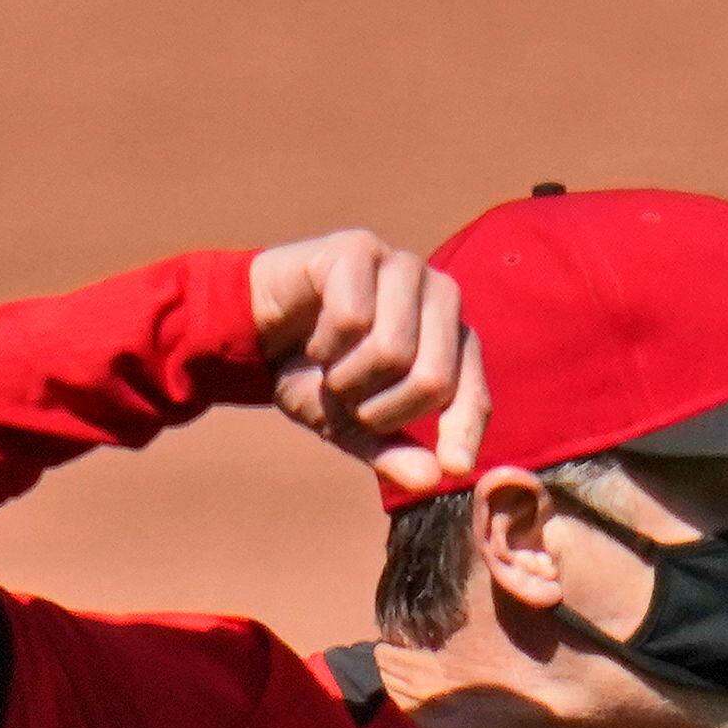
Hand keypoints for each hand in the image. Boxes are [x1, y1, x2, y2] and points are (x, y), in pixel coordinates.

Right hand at [247, 232, 489, 493]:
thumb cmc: (314, 376)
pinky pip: (352, 318)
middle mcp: (440, 297)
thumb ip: (393, 452)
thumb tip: (432, 479)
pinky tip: (314, 335)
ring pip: (392, 351)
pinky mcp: (360, 248)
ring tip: (329, 366)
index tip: (453, 468)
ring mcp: (403, 267)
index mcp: (453, 342)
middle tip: (347, 397)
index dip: (463, 432)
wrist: (255, 330)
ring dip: (346, 377)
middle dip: (378, 408)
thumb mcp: (353, 425)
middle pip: (432, 379)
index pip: (472, 394)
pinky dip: (324, 345)